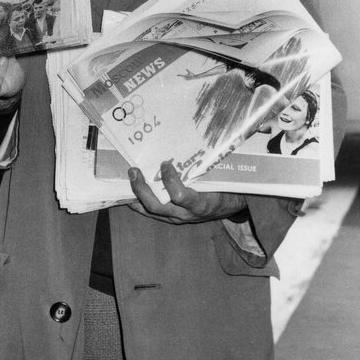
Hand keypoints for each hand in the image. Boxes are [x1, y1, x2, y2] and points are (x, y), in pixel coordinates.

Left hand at [127, 162, 247, 224]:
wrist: (229, 207)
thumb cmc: (226, 188)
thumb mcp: (221, 178)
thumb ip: (208, 165)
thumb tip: (197, 141)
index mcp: (201, 203)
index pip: (181, 196)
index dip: (170, 181)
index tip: (165, 163)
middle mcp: (186, 213)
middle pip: (158, 206)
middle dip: (142, 189)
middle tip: (135, 170)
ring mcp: (177, 217)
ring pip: (151, 210)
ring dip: (137, 194)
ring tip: (131, 176)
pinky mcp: (171, 218)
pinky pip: (151, 212)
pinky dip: (138, 202)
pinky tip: (129, 191)